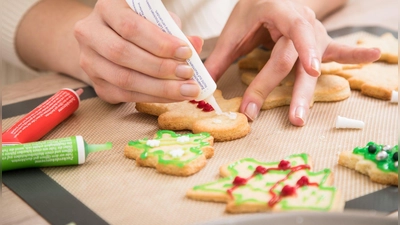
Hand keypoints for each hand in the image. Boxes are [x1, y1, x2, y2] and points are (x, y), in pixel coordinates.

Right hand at [73, 0, 202, 103]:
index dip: (159, 42)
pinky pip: (126, 95)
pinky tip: (172, 97)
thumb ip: (172, 30)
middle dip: (160, 67)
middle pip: (123, 54)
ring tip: (186, 90)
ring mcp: (89, 62)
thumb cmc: (138, 27)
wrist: (106, 41)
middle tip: (187, 74)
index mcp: (106, 8)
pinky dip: (153, 97)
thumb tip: (195, 44)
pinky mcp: (97, 85)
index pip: (130, 26)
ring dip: (159, 88)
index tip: (186, 52)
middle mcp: (89, 33)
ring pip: (123, 79)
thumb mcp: (154, 20)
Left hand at [205, 0, 379, 125]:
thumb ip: (220, 56)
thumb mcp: (236, 28)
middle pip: (296, 60)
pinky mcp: (319, 43)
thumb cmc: (255, 10)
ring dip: (308, 92)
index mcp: (280, 11)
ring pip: (313, 65)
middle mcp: (302, 22)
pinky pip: (339, 50)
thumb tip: (204, 85)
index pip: (291, 35)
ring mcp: (314, 33)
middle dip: (290, 91)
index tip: (308, 70)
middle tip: (291, 119)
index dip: (301, 53)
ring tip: (301, 116)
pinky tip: (374, 55)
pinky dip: (354, 55)